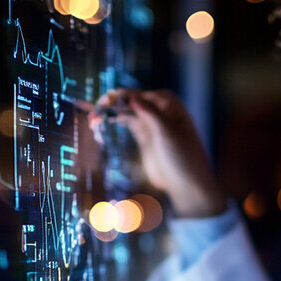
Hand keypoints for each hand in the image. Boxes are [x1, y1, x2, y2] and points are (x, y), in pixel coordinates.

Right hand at [91, 88, 225, 217]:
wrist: (187, 185)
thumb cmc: (184, 158)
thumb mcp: (167, 133)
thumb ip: (150, 114)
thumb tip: (133, 97)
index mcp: (170, 106)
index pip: (143, 95)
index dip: (124, 95)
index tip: (108, 100)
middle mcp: (161, 111)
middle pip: (133, 101)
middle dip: (114, 103)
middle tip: (97, 108)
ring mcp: (152, 125)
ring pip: (128, 112)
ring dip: (111, 112)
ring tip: (93, 117)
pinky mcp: (145, 138)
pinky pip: (128, 124)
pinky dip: (115, 121)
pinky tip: (102, 122)